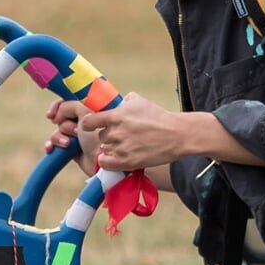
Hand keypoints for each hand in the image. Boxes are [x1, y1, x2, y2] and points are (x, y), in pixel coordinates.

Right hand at [43, 98, 97, 176]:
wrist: (100, 163)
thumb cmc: (96, 136)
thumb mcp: (84, 112)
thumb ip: (69, 105)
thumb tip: (57, 115)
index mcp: (91, 111)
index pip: (70, 102)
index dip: (59, 106)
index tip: (52, 114)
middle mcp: (85, 122)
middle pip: (61, 117)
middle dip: (63, 124)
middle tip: (75, 131)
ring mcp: (78, 136)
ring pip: (58, 130)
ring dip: (59, 137)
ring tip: (68, 144)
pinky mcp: (72, 149)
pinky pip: (55, 144)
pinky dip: (52, 145)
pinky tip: (50, 149)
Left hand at [75, 92, 189, 173]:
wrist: (177, 135)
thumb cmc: (159, 116)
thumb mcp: (138, 100)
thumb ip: (122, 102)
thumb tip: (114, 104)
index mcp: (115, 116)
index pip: (87, 122)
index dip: (89, 125)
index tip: (93, 126)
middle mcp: (114, 132)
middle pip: (101, 137)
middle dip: (110, 136)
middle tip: (124, 137)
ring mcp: (120, 148)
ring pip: (105, 150)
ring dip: (113, 149)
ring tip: (129, 147)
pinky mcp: (126, 162)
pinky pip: (105, 163)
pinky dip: (109, 162)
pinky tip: (118, 158)